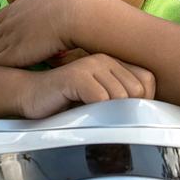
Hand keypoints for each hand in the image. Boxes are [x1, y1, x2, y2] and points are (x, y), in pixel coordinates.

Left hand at [0, 0, 91, 66]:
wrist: (73, 14)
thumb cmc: (73, 10)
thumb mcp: (54, 3)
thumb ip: (47, 11)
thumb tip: (56, 15)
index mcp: (16, 9)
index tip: (0, 46)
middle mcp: (8, 22)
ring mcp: (7, 38)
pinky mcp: (11, 54)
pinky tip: (3, 78)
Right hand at [18, 53, 154, 118]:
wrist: (30, 97)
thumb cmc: (66, 103)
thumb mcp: (100, 101)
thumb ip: (121, 101)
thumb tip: (149, 117)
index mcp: (114, 63)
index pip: (148, 81)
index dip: (142, 102)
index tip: (124, 115)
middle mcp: (105, 60)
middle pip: (137, 91)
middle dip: (126, 111)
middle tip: (106, 119)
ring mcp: (90, 65)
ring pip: (121, 97)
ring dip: (109, 114)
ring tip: (92, 116)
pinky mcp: (76, 75)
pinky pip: (101, 99)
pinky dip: (96, 112)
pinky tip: (82, 113)